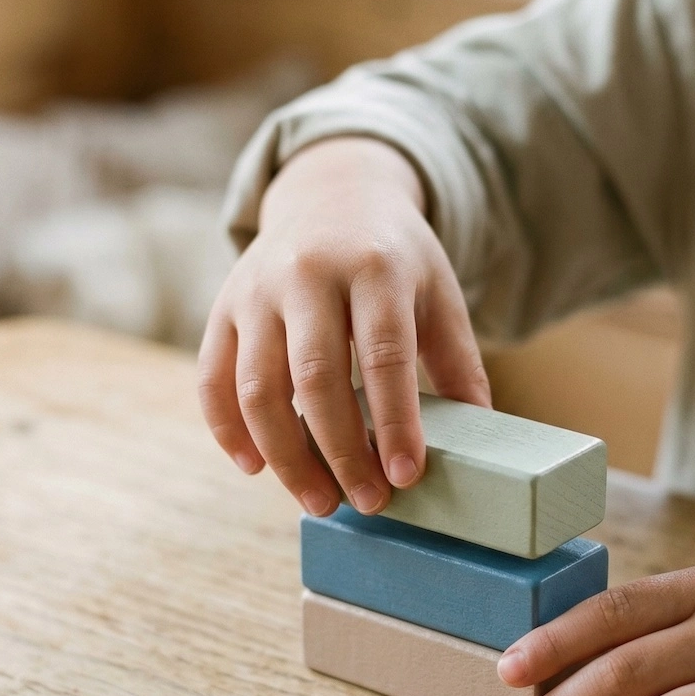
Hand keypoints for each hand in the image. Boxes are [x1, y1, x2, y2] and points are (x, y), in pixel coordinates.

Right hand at [198, 136, 490, 516]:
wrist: (332, 194)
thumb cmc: (393, 256)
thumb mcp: (437, 291)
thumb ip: (458, 361)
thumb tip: (481, 436)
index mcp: (375, 268)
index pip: (385, 354)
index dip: (395, 422)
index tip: (406, 476)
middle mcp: (309, 274)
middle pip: (317, 378)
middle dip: (341, 451)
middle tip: (367, 502)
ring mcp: (258, 290)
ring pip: (258, 388)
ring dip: (286, 456)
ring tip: (319, 501)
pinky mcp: (224, 308)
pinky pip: (213, 379)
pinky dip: (228, 431)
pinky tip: (255, 467)